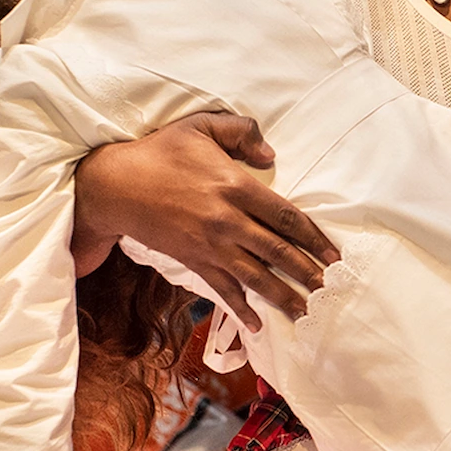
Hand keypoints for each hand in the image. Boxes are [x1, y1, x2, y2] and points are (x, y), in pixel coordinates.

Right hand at [71, 113, 341, 330]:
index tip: (334, 254)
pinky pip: (222, 288)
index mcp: (235, 187)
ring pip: (255, 276)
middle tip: (332, 290)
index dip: (313, 237)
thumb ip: (240, 132)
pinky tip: (257, 325)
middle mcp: (227, 221)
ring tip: (308, 311)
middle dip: (308, 272)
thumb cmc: (161, 152)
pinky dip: (241, 308)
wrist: (116, 186)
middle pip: (277, 251)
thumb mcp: (201, 126)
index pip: (285, 216)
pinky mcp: (193, 260)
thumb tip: (271, 155)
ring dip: (284, 296)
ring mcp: (210, 245)